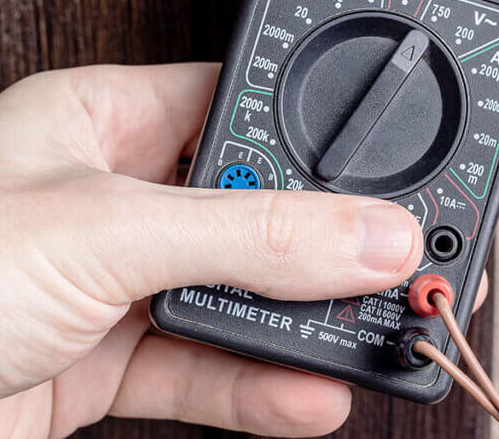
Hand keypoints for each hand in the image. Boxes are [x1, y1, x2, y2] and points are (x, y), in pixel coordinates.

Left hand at [0, 63, 485, 436]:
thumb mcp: (101, 233)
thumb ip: (248, 234)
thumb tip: (366, 231)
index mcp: (107, 122)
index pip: (248, 108)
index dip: (322, 136)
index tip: (389, 173)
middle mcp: (117, 197)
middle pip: (258, 210)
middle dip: (327, 244)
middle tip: (397, 260)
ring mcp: (116, 284)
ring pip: (243, 295)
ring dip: (308, 323)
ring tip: (371, 332)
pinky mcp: (109, 364)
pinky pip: (209, 369)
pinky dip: (265, 386)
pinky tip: (312, 391)